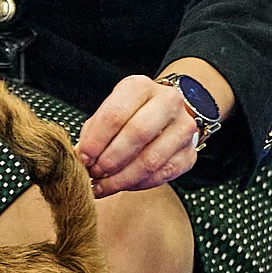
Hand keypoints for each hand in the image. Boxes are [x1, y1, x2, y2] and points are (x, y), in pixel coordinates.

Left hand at [77, 63, 230, 197]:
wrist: (168, 114)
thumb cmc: (131, 114)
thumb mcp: (111, 111)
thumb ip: (94, 133)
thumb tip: (81, 159)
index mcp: (141, 87)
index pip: (115, 114)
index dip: (96, 141)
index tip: (82, 159)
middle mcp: (168, 102)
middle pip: (136, 134)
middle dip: (110, 160)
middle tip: (93, 174)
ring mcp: (184, 128)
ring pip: (151, 159)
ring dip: (122, 178)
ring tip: (103, 186)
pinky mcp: (190, 153)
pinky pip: (162, 175)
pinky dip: (138, 184)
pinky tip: (123, 185)